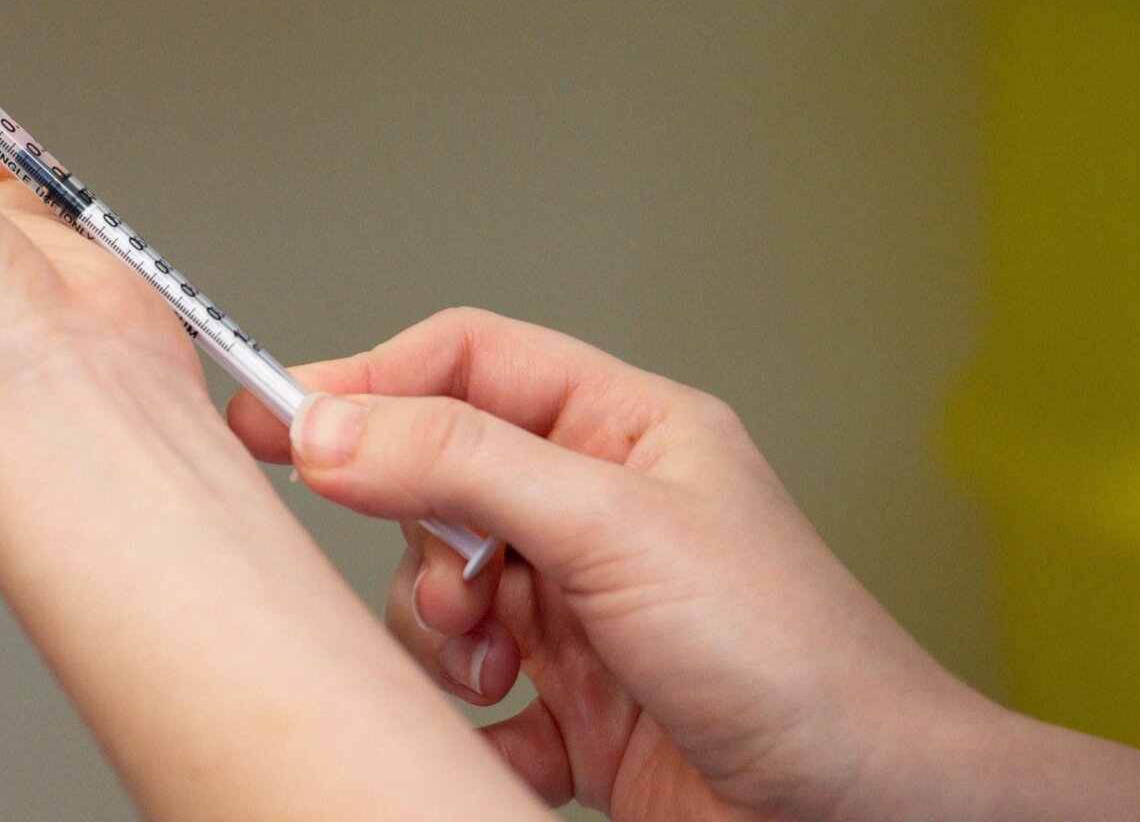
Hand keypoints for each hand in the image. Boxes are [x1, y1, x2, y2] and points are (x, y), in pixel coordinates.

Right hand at [228, 308, 1139, 821]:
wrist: (864, 816)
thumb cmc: (795, 660)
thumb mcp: (614, 530)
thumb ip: (462, 464)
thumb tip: (331, 425)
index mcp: (621, 430)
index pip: (465, 363)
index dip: (368, 380)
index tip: (275, 418)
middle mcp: (594, 508)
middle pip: (435, 480)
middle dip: (422, 544)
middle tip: (454, 592)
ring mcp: (577, 605)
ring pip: (437, 590)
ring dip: (444, 638)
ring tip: (502, 673)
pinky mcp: (567, 700)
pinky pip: (464, 691)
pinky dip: (474, 720)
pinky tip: (530, 738)